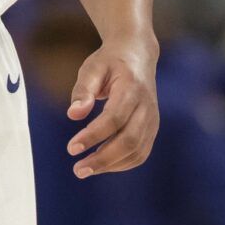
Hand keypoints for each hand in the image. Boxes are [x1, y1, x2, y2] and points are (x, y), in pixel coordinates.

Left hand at [66, 35, 159, 176]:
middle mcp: (146, 106)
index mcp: (131, 88)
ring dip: (111, 165)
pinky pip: (140, 153)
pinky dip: (121, 164)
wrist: (138, 54)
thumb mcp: (92, 68)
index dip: (93, 136)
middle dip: (103, 159)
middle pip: (129, 140)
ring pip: (136, 150)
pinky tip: (101, 164)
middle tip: (78, 170)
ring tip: (85, 169)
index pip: (114, 118)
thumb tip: (73, 115)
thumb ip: (83, 90)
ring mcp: (152, 119)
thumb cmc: (110, 62)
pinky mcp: (152, 128)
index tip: (71, 149)